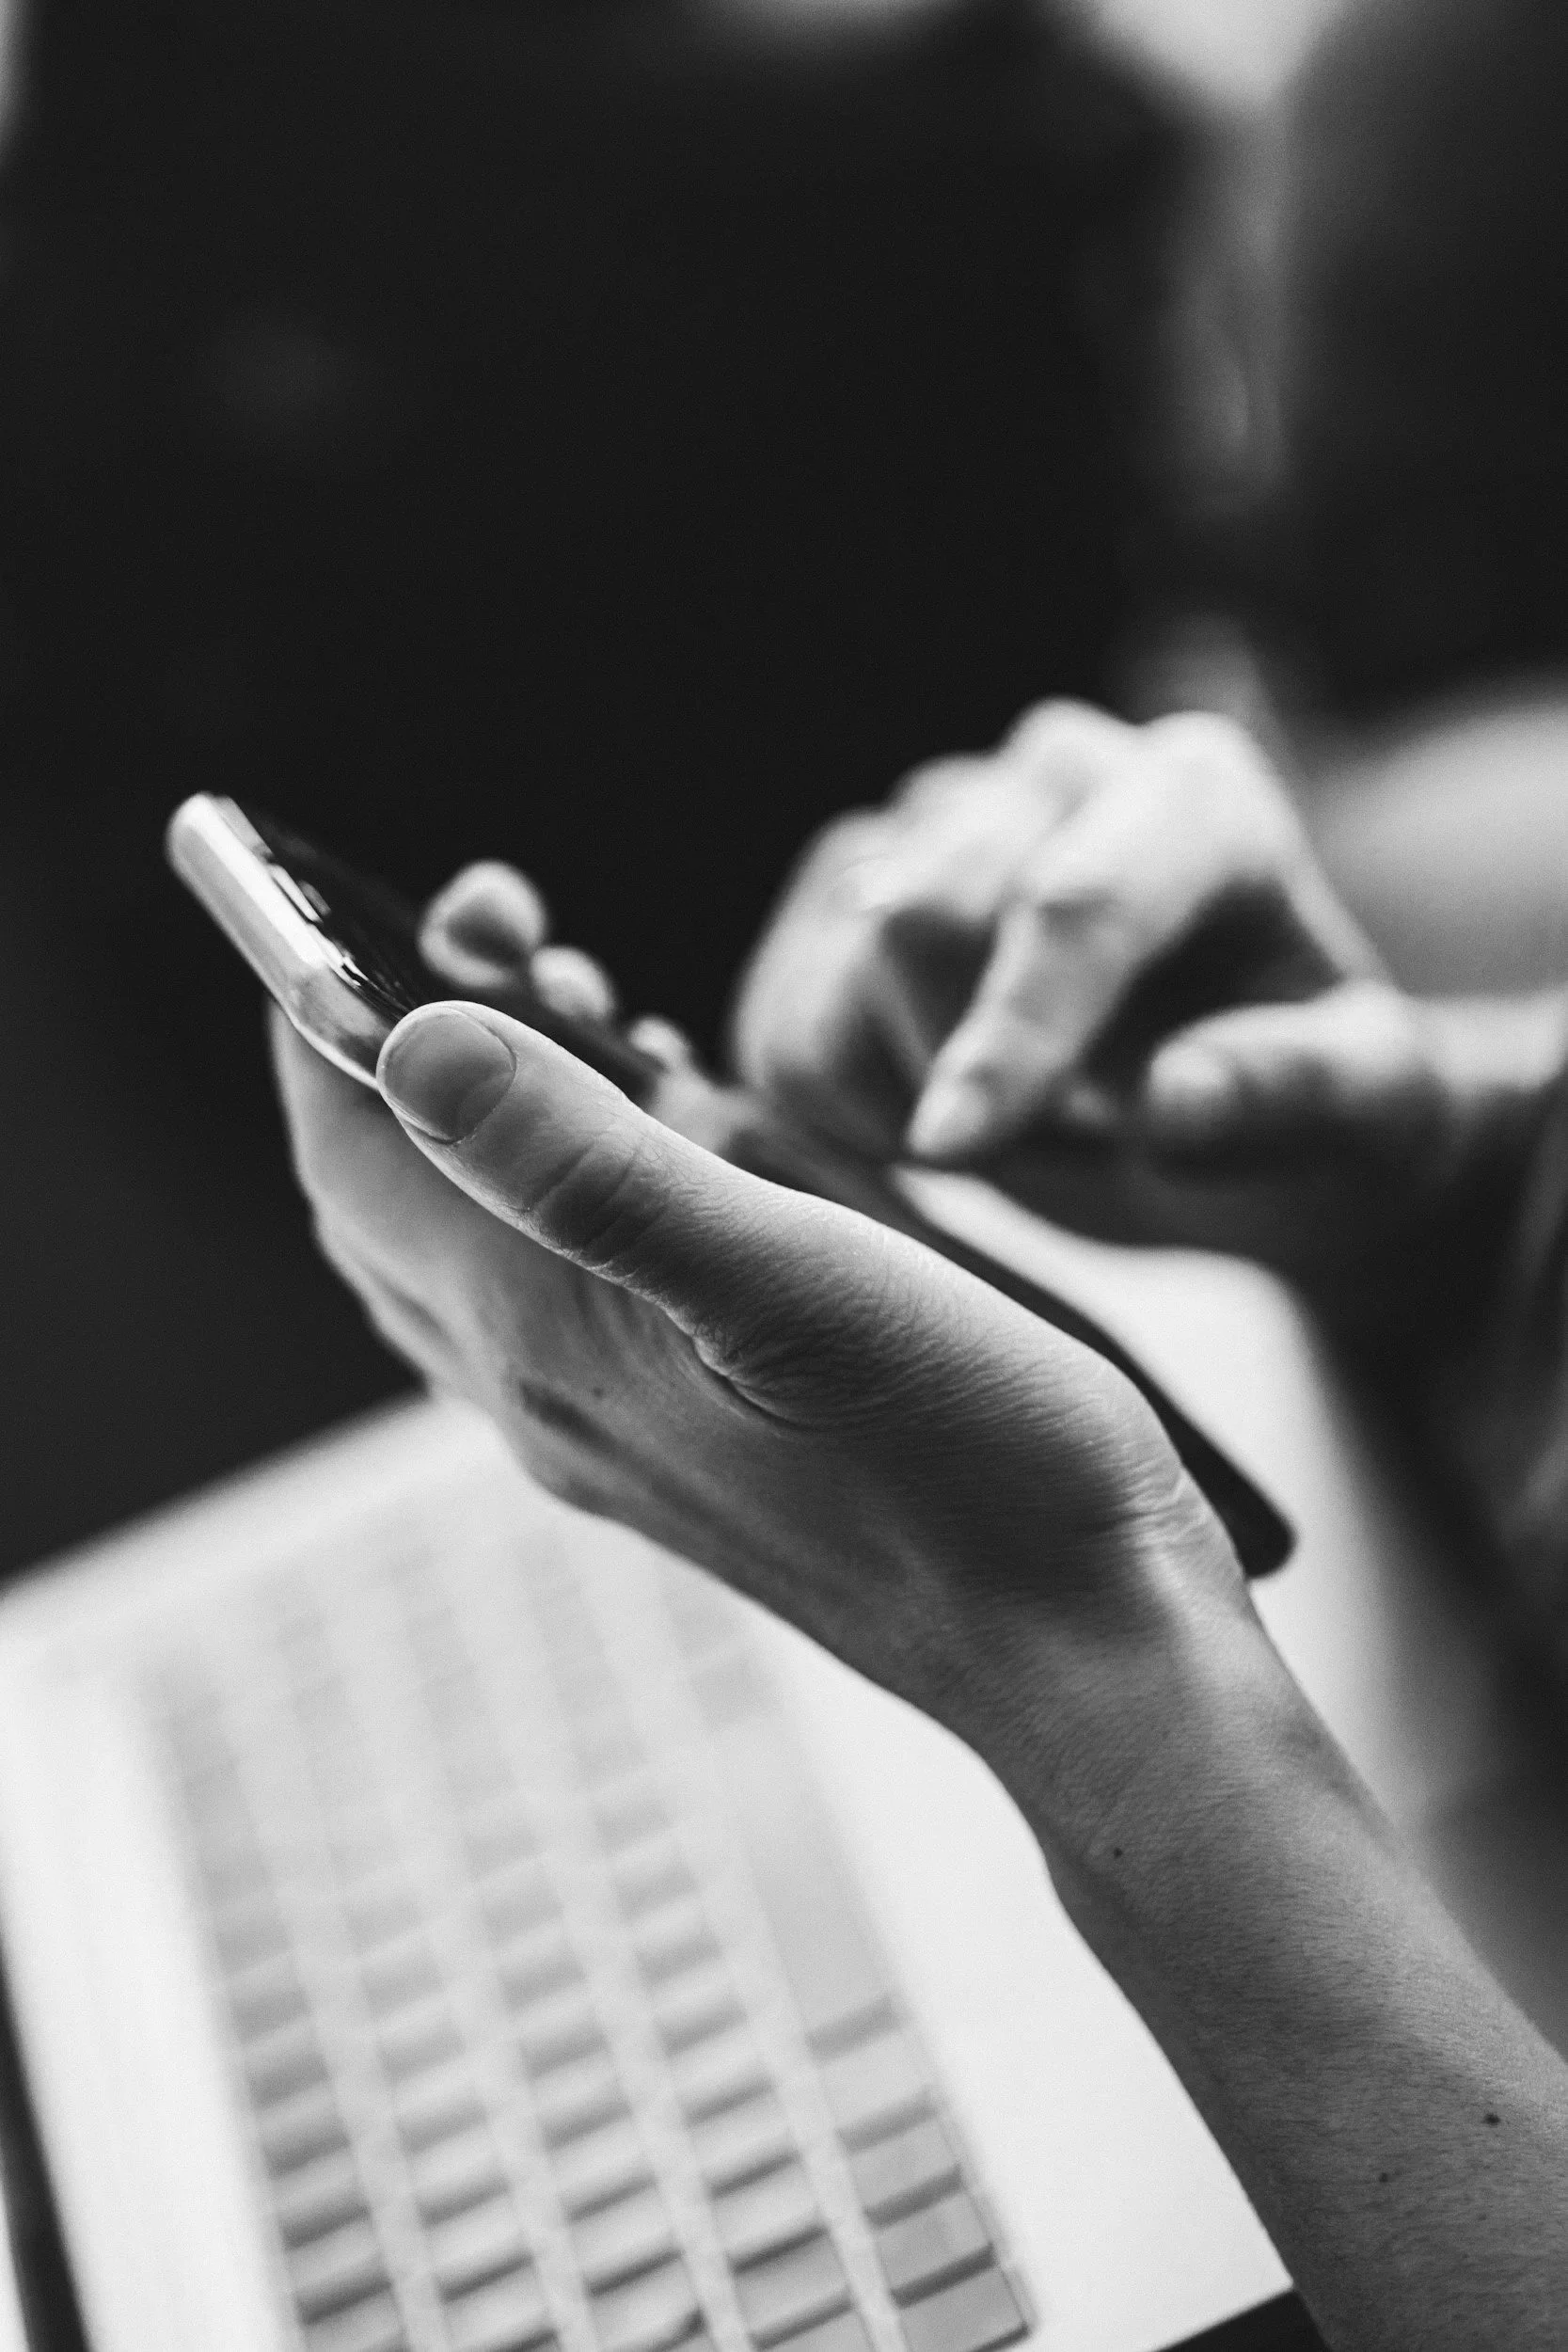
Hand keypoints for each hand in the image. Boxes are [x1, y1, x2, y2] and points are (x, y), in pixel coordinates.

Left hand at [270, 927, 1253, 1838]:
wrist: (1081, 1650)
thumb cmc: (975, 1464)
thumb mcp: (797, 1279)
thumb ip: (596, 1167)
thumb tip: (415, 1041)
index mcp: (549, 1339)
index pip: (350, 1153)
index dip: (318, 1014)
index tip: (344, 901)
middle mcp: (547, 1396)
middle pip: (385, 1196)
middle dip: (393, 1048)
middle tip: (496, 932)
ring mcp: (610, 1435)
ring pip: (467, 1248)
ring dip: (481, 1115)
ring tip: (579, 1002)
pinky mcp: (683, 1451)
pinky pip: (556, 1297)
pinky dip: (562, 1190)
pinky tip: (668, 1142)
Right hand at [731, 703, 1563, 1334]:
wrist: (1226, 1099)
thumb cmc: (1312, 1097)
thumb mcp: (1369, 1112)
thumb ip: (1293, 1094)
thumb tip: (1173, 1098)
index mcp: (1196, 799)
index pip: (1073, 902)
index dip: (1008, 1033)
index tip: (952, 1152)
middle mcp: (1055, 770)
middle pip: (920, 918)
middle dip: (963, 1075)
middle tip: (1064, 1147)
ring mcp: (937, 816)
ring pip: (832, 970)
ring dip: (903, 1098)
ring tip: (1016, 1131)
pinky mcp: (845, 882)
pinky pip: (777, 1021)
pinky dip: (832, 1108)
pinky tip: (930, 1117)